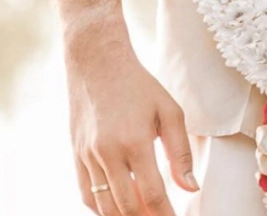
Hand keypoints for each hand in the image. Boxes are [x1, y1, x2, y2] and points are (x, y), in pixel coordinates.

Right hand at [67, 30, 194, 215]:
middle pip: (126, 207)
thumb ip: (181, 153)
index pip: (152, 194)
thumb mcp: (170, 112)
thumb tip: (191, 188)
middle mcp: (107, 154)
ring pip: (104, 206)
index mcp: (135, 143)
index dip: (165, 214)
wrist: (96, 65)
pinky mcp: (76, 157)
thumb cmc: (140, 87)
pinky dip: (103, 209)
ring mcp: (87, 158)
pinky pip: (86, 194)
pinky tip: (120, 209)